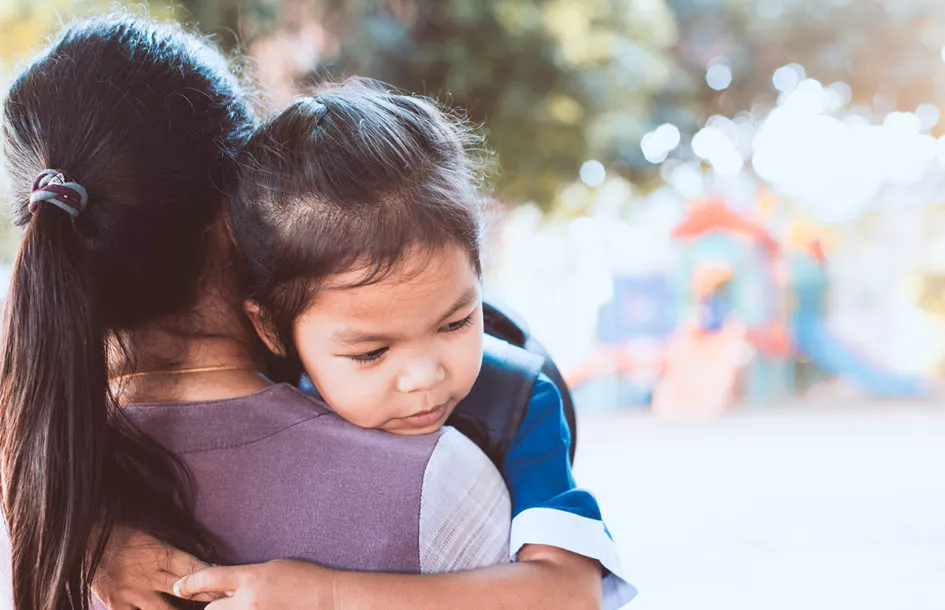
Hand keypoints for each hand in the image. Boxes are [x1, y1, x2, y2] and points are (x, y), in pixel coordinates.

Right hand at [92, 525, 216, 608]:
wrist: (82, 537)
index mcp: (161, 554)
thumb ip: (172, 548)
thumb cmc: (119, 530)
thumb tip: (201, 557)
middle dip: (206, 598)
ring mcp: (133, 592)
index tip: (228, 587)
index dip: (212, 578)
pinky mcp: (116, 604)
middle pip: (186, 591)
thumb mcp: (149, 532)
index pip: (194, 567)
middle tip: (223, 602)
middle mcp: (150, 575)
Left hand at [173, 559, 336, 609]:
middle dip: (217, 608)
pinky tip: (265, 609)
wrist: (330, 599)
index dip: (189, 583)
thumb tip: (227, 587)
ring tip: (255, 606)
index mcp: (252, 578)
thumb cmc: (306, 580)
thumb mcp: (274, 568)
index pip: (209, 578)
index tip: (179, 587)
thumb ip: (248, 578)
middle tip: (233, 604)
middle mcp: (249, 601)